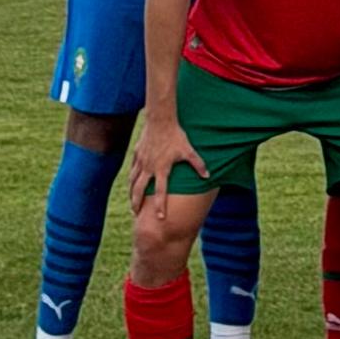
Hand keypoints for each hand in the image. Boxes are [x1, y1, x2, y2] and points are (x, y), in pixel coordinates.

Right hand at [129, 112, 207, 226]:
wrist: (160, 120)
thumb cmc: (176, 135)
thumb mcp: (189, 150)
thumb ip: (198, 164)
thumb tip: (208, 176)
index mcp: (161, 169)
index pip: (160, 192)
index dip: (160, 206)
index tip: (160, 218)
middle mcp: (149, 168)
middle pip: (139, 191)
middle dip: (136, 204)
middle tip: (135, 215)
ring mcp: (141, 161)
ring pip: (132, 181)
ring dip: (131, 193)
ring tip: (131, 202)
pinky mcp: (137, 154)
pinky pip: (132, 169)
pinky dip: (131, 178)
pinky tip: (131, 182)